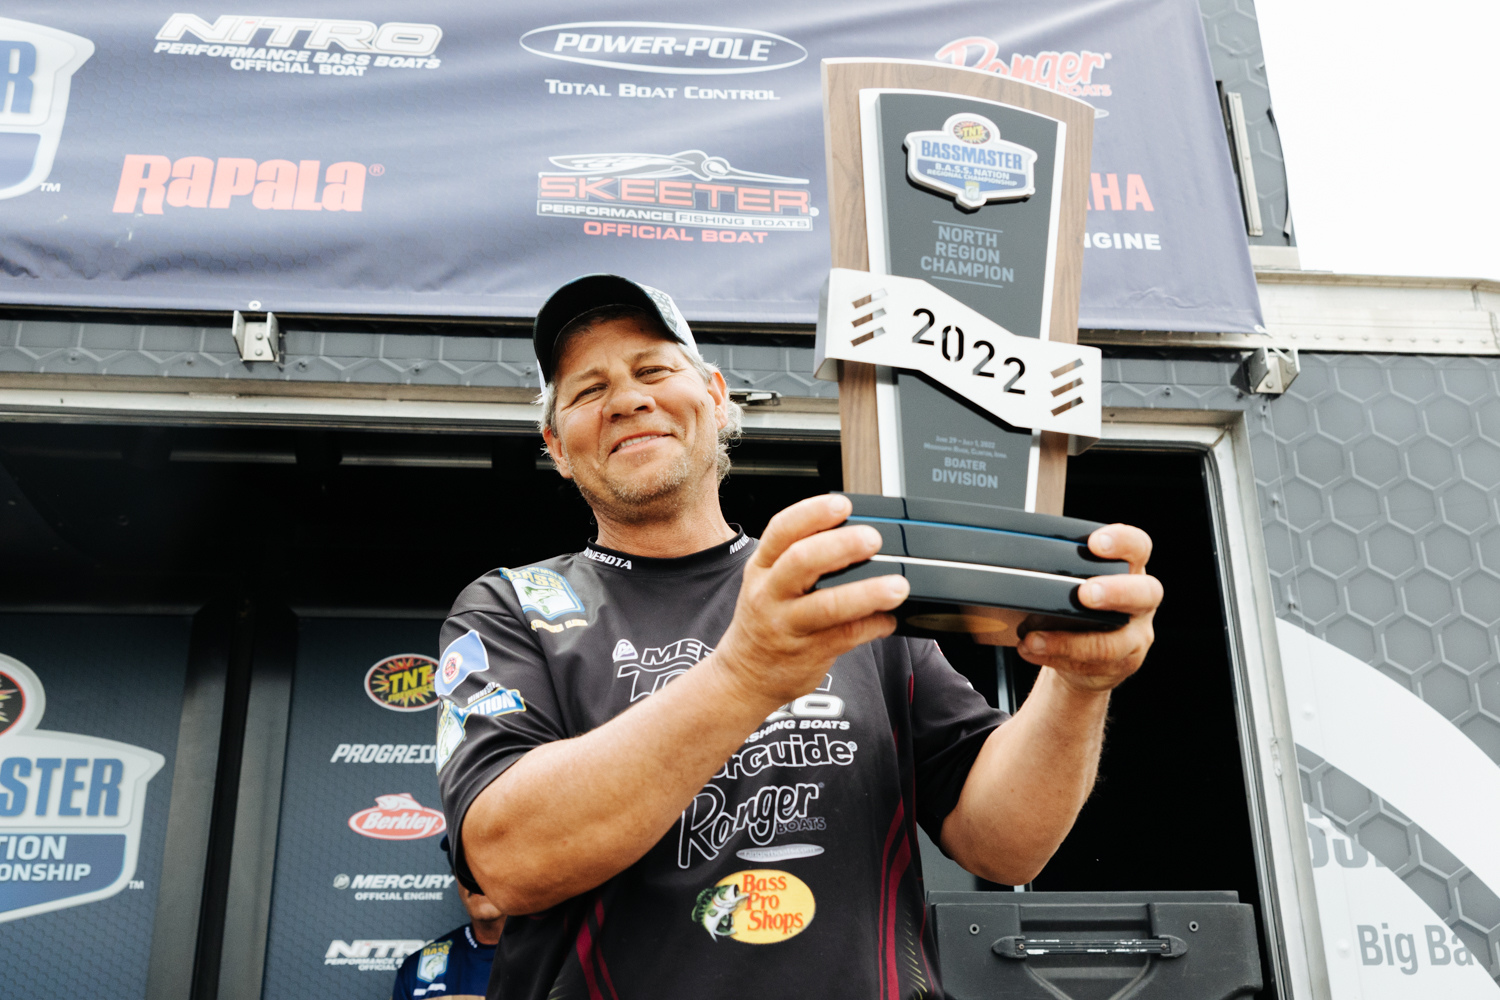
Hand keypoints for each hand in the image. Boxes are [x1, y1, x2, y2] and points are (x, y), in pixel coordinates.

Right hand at [711, 494, 909, 706]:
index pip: (782, 530)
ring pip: (827, 605)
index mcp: (762, 567)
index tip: (842, 504)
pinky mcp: (808, 653)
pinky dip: (873, 625)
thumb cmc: (766, 621)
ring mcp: (787, 625)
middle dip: (841, 546)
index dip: (812, 513)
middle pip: (802, 561)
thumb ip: (800, 558)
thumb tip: (855, 533)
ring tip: (897, 587)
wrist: (745, 676)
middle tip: (873, 539)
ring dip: (867, 593)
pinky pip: (846, 636)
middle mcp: (770, 593)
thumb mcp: (768, 582)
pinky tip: (888, 619)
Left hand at [1017, 524, 1161, 692]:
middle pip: (1145, 593)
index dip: (1122, 541)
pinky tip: (1033, 649)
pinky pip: (1092, 665)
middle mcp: (1141, 600)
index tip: (1096, 543)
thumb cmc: (1083, 606)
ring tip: (1035, 639)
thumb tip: (1018, 557)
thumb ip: (1064, 568)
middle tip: (1084, 594)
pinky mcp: (1122, 663)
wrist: (1091, 653)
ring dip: (1069, 642)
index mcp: (1130, 568)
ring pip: (1113, 643)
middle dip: (1114, 592)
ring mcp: (1137, 635)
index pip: (1138, 546)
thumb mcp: (1078, 580)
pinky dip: (1056, 657)